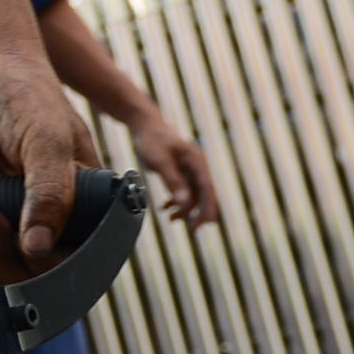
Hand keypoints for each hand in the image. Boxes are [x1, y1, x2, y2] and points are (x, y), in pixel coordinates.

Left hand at [0, 47, 98, 269]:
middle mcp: (51, 215)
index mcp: (85, 202)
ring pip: (5, 268)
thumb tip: (38, 249)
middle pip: (39, 272)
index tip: (33, 249)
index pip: (82, 256)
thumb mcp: (48, 141)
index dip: (58, 265)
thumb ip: (51, 193)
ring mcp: (13, 216)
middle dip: (14, 260)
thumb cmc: (26, 95)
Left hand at [123, 113, 225, 230]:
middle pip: (204, 194)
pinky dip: (177, 201)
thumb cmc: (152, 140)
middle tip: (192, 229)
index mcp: (197, 162)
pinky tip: (166, 208)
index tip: (205, 223)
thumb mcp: (160, 161)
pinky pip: (184, 190)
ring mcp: (190, 169)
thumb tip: (184, 202)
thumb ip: (173, 181)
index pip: (208, 188)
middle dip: (199, 212)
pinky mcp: (181, 171)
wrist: (144, 125)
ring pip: (194, 194)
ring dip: (185, 208)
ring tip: (170, 219)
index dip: (208, 207)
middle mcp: (197, 166)